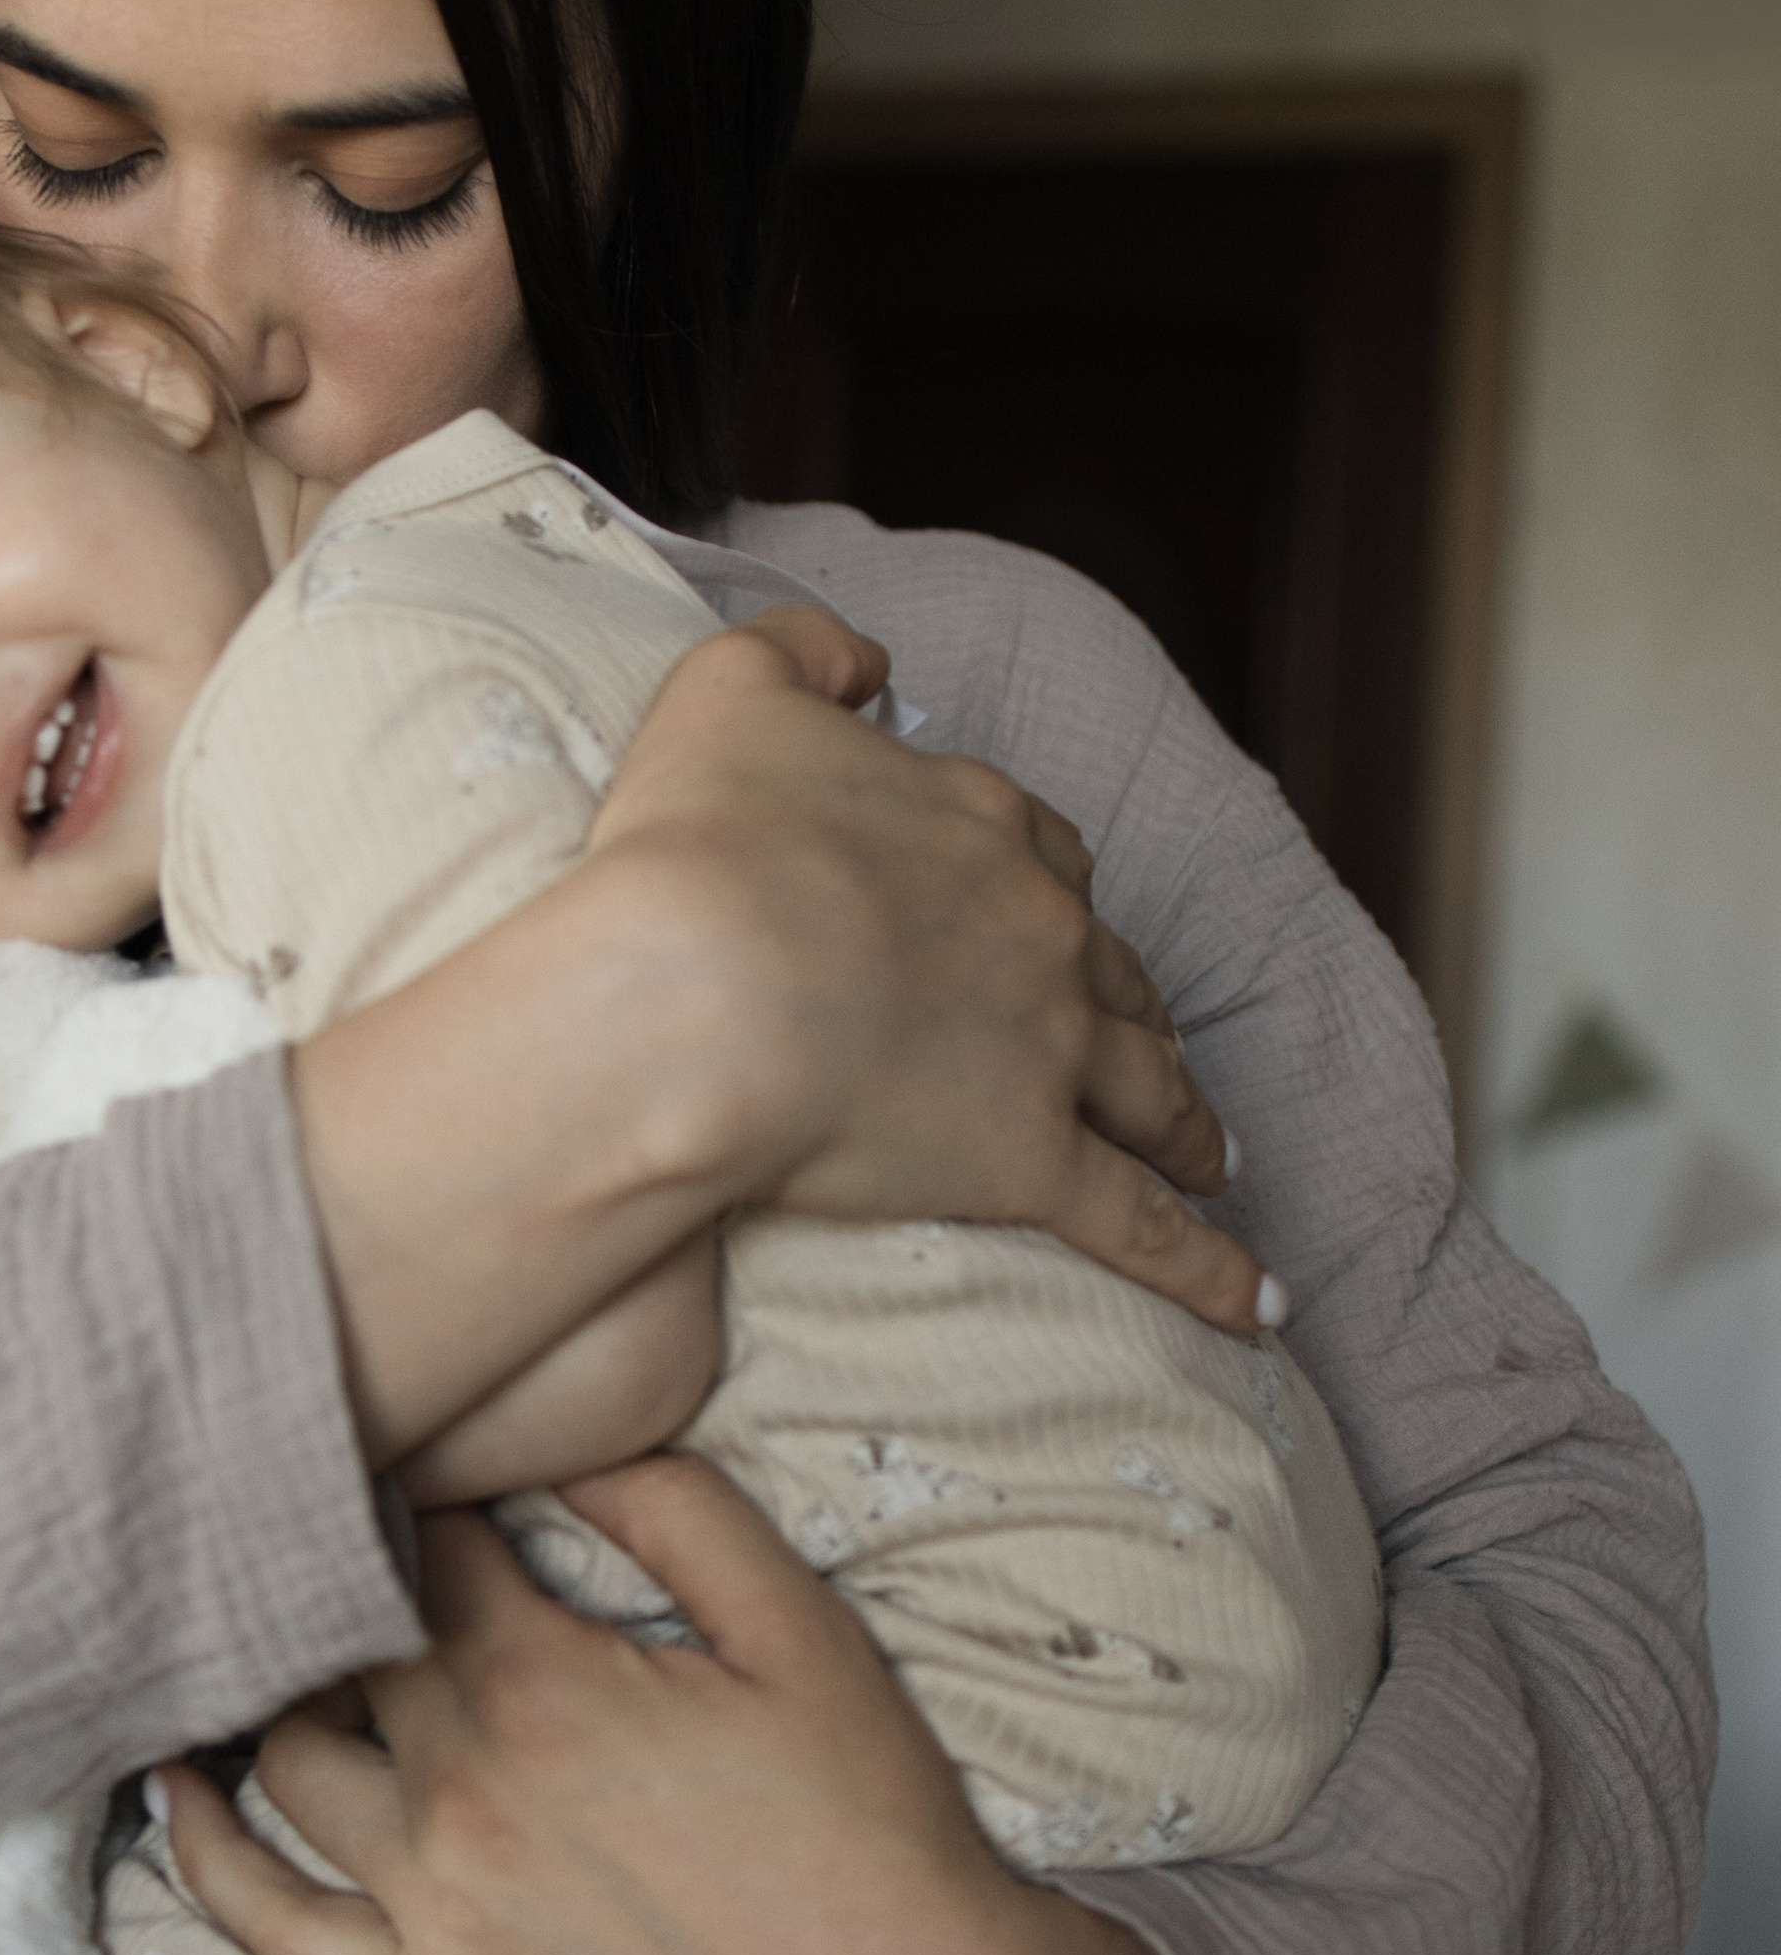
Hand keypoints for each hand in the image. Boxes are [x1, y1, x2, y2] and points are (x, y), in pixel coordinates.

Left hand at [160, 1456, 1203, 1954]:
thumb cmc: (869, 1811)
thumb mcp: (795, 1621)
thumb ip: (669, 1507)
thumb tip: (555, 1438)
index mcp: (540, 1684)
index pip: (413, 1543)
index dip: (414, 1492)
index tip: (417, 1462)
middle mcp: (460, 1794)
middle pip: (337, 1644)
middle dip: (343, 1579)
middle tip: (352, 1538)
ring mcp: (436, 1911)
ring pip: (285, 1763)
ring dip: (277, 1690)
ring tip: (291, 1639)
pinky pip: (274, 1928)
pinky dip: (208, 1857)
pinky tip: (179, 1790)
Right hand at [588, 624, 1264, 1330]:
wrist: (695, 983)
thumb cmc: (695, 841)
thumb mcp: (727, 689)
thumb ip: (801, 650)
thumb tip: (868, 659)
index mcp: (977, 822)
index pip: (1038, 851)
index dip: (1045, 890)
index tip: (1045, 916)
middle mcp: (1039, 928)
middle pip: (1112, 970)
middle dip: (1136, 1009)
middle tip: (1150, 1050)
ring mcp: (1049, 1048)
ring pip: (1150, 1088)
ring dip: (1190, 1121)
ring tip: (1216, 1158)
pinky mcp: (1033, 1163)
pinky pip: (1142, 1226)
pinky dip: (1210, 1267)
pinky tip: (1259, 1304)